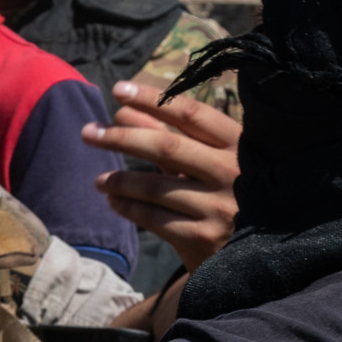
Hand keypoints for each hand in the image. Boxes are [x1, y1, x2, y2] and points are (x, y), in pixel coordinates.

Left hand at [89, 82, 239, 270]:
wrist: (254, 251)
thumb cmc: (224, 192)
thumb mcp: (205, 159)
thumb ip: (168, 136)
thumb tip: (122, 110)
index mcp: (239, 144)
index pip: (191, 113)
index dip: (153, 100)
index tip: (119, 90)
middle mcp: (233, 173)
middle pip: (167, 147)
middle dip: (121, 138)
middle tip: (87, 132)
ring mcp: (219, 207)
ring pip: (154, 187)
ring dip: (120, 180)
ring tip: (100, 180)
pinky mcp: (203, 237)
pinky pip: (153, 218)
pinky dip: (128, 207)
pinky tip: (114, 201)